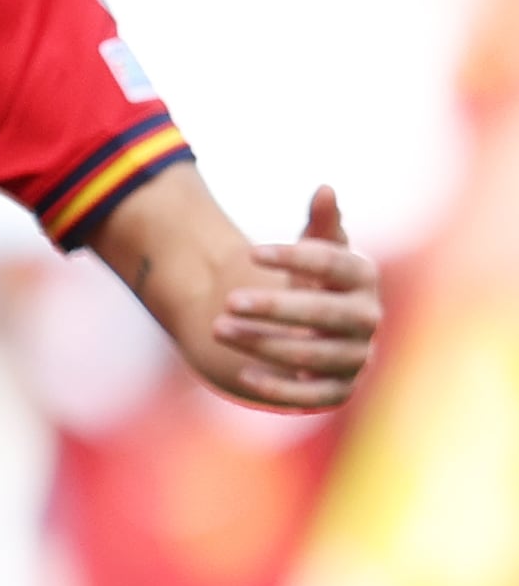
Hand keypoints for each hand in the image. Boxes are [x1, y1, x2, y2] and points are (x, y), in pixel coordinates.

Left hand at [202, 185, 380, 410]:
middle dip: (275, 308)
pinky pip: (315, 397)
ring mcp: (356, 357)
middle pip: (325, 314)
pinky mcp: (339, 389)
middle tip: (227, 300)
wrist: (313, 329)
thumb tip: (325, 189)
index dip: (294, 258)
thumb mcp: (315, 249)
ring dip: (265, 345)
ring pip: (313, 356)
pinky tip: (244, 376)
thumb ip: (320, 223)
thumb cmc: (312, 279)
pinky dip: (281, 389)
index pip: (335, 265)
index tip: (249, 252)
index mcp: (362, 279)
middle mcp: (367, 320)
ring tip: (218, 328)